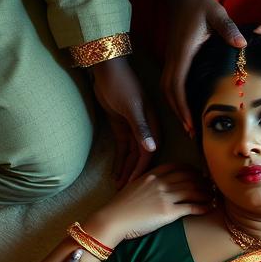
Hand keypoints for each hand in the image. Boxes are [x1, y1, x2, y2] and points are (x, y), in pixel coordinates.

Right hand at [85, 164, 211, 245]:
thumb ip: (148, 183)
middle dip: (202, 181)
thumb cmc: (121, 207)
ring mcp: (166, 197)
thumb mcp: (134, 187)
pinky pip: (191, 207)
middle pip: (189, 177)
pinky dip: (203, 206)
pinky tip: (209, 207)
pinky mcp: (169, 212)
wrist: (114, 219)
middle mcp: (161, 183)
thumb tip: (158, 186)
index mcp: (152, 175)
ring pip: (193, 190)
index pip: (177, 167)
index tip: (198, 173)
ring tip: (212, 196)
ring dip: (206, 193)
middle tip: (210, 185)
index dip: (191, 169)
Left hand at [91, 57, 159, 188]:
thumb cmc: (122, 85)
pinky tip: (115, 174)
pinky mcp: (121, 128)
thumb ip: (141, 129)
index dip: (141, 170)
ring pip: (130, 156)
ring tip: (119, 187)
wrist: (108, 69)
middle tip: (124, 192)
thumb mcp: (131, 107)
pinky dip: (119, 161)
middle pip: (139, 158)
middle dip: (133, 174)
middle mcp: (145, 131)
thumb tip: (152, 149)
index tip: (134, 185)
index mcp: (152, 126)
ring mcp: (133, 130)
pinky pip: (122, 149)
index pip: (148, 154)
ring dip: (125, 170)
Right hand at [157, 0, 244, 133]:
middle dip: (179, 113)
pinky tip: (186, 108)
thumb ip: (228, 28)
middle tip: (191, 133)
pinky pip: (171, 83)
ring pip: (167, 90)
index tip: (190, 122)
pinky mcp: (173, 59)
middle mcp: (173, 59)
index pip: (177, 85)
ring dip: (176, 108)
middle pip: (169, 93)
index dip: (182, 105)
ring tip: (188, 126)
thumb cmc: (200, 5)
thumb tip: (242, 44)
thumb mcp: (216, 13)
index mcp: (183, 53)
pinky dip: (177, 99)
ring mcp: (171, 59)